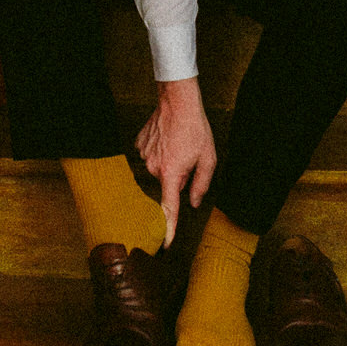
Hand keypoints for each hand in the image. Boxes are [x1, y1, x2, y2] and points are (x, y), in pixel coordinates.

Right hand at [135, 78, 216, 247]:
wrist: (178, 101)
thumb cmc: (195, 128)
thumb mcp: (208, 158)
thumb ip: (201, 185)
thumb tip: (193, 202)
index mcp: (171, 174)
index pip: (169, 208)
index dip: (168, 228)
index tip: (164, 244)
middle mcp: (153, 168)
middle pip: (167, 182)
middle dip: (178, 175)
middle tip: (187, 156)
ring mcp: (143, 156)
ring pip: (159, 169)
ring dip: (169, 162)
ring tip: (178, 143)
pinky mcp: (139, 145)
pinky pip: (150, 156)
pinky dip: (159, 151)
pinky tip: (168, 139)